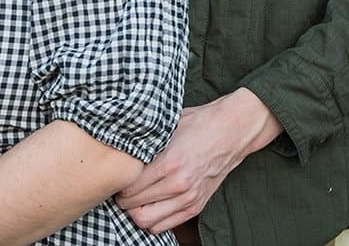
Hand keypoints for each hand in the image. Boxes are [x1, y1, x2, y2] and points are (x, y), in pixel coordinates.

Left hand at [115, 89, 281, 233]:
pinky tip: (150, 205)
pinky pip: (166, 225)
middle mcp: (179, 184)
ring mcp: (189, 198)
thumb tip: (119, 144)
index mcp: (169, 163)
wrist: (232, 130)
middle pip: (135, 209)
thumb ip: (145, 139)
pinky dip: (153, 219)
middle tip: (121, 189)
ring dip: (136, 212)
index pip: (130, 189)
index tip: (116, 176)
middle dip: (123, 201)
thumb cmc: (198, 123)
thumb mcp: (167, 125)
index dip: (118, 184)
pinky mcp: (197, 206)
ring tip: (135, 198)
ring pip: (148, 222)